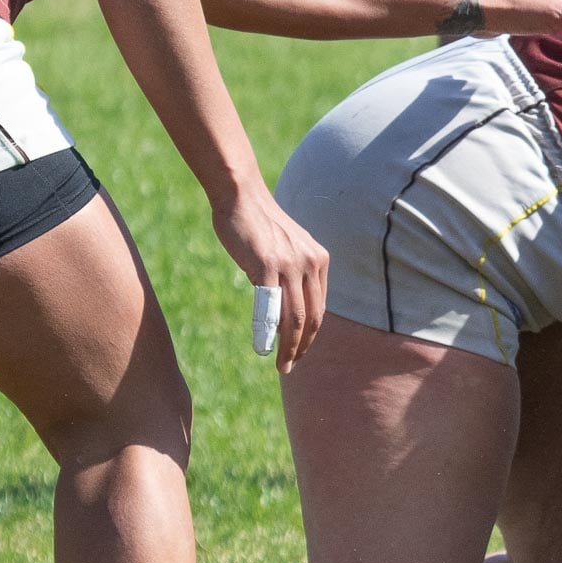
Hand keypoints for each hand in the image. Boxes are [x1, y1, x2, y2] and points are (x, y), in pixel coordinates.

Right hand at [210, 184, 329, 371]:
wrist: (242, 195)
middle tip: (291, 367)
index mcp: (318, 260)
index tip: (300, 351)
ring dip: (288, 347)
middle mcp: (310, 263)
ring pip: (294, 318)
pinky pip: (269, 308)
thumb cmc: (259, 222)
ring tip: (282, 366)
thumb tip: (283, 309)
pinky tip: (262, 348)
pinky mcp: (266, 265)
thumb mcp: (287, 248)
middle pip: (311, 318)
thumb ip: (292, 274)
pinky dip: (266, 332)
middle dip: (302, 347)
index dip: (310, 335)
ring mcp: (290, 265)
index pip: (319, 308)